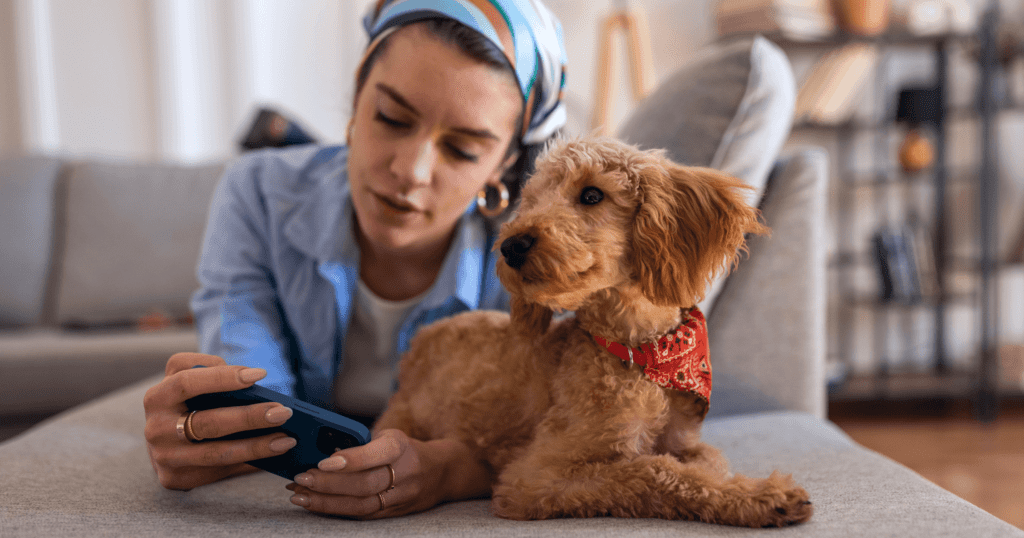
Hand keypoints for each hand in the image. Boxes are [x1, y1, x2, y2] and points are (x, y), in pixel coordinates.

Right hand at [143, 352, 297, 489]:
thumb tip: (259, 386)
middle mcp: (155, 427)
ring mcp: (163, 455)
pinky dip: (249, 462)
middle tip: (282, 412)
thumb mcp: (194, 384)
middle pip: (207, 422)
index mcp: (158, 395)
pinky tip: (272, 456)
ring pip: (216, 452)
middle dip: (249, 417)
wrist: (165, 441)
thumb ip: (215, 378)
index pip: (187, 381)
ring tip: (286, 439)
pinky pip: (219, 470)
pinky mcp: (174, 477)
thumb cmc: (190, 404)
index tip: (259, 375)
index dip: (223, 377)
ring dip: (256, 446)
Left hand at [285, 429, 492, 518]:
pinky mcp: (395, 513)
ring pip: (361, 505)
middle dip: (328, 484)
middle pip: (364, 484)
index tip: (322, 462)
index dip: (350, 460)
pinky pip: (363, 515)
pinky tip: (315, 505)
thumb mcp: (389, 436)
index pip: (375, 455)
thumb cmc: (406, 449)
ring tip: (300, 496)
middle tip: (300, 479)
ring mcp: (401, 497)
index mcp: (401, 448)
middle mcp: (404, 474)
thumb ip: (361, 444)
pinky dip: (336, 510)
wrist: (442, 472)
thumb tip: (320, 451)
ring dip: (327, 502)